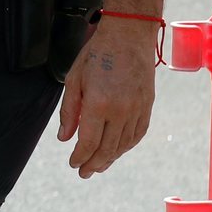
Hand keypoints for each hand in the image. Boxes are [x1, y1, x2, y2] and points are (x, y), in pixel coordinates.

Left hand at [57, 20, 157, 177]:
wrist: (128, 38)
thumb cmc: (96, 56)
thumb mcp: (74, 80)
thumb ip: (69, 112)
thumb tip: (64, 138)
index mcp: (99, 104)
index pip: (88, 142)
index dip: (80, 157)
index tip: (73, 164)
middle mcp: (121, 111)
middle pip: (107, 148)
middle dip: (93, 163)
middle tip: (83, 173)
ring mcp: (137, 110)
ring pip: (123, 145)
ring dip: (110, 159)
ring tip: (98, 166)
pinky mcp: (147, 108)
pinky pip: (137, 135)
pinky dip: (126, 147)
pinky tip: (116, 151)